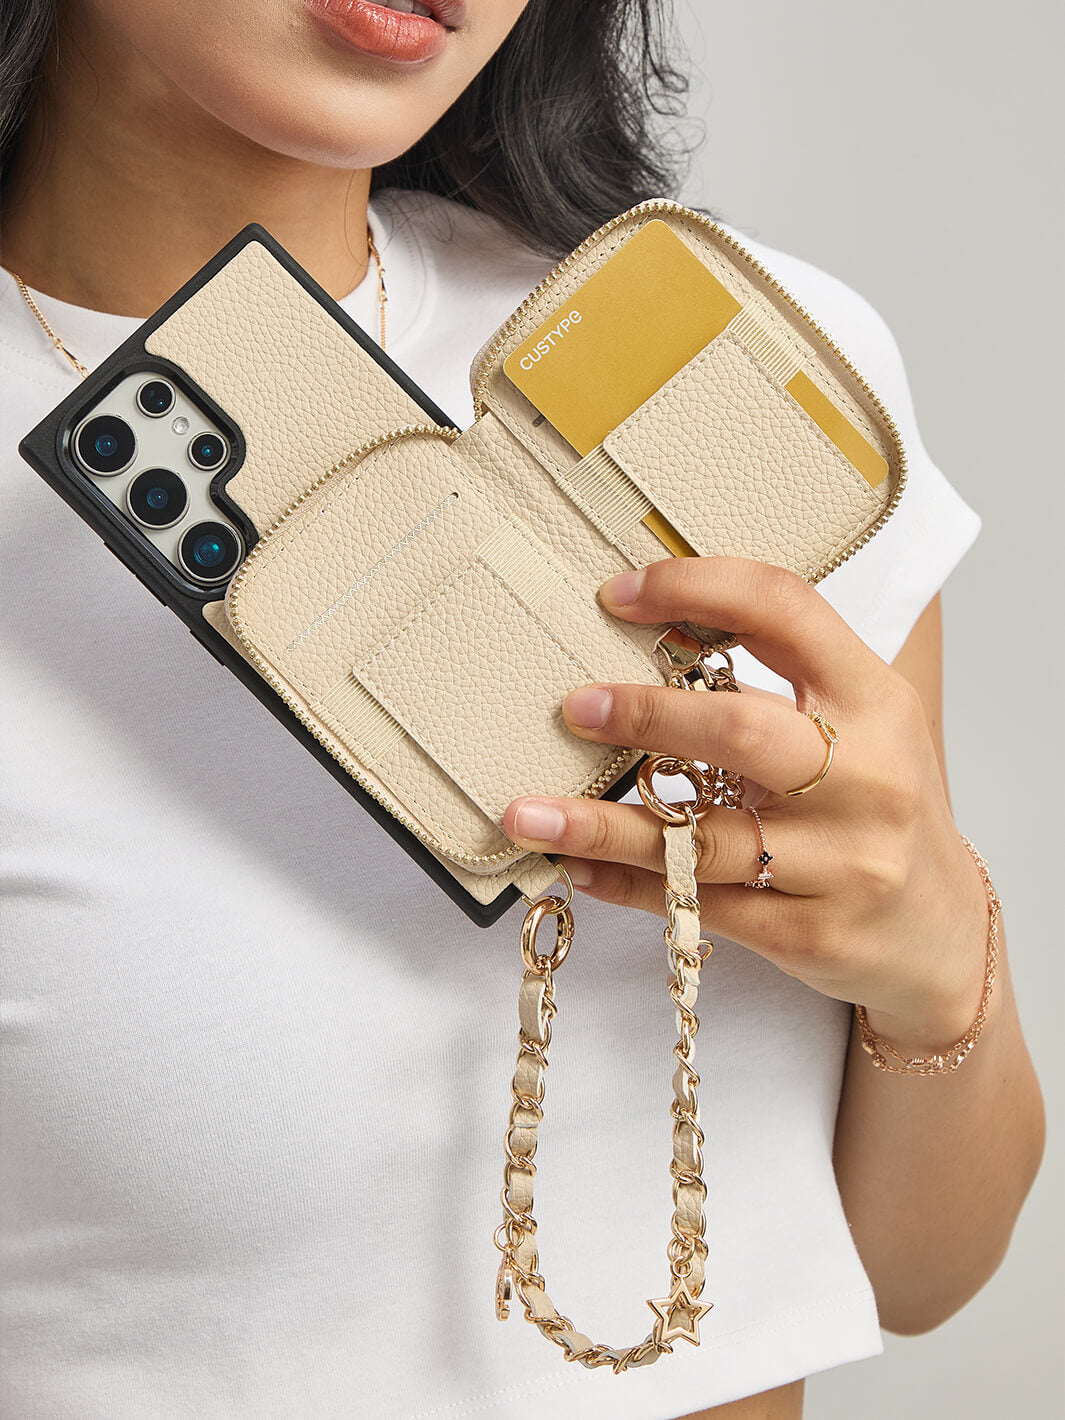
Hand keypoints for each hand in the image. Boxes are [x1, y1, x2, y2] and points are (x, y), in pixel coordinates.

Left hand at [504, 557, 992, 1054]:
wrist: (941, 935)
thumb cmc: (881, 812)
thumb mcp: (862, 730)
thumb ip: (782, 682)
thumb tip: (653, 637)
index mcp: (875, 701)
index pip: (786, 612)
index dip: (697, 588)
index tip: (620, 594)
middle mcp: (867, 777)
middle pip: (739, 728)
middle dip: (644, 713)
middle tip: (573, 708)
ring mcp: (843, 863)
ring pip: (701, 837)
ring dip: (603, 824)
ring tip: (528, 812)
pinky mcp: (810, 934)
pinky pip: (698, 904)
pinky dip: (627, 884)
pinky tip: (576, 866)